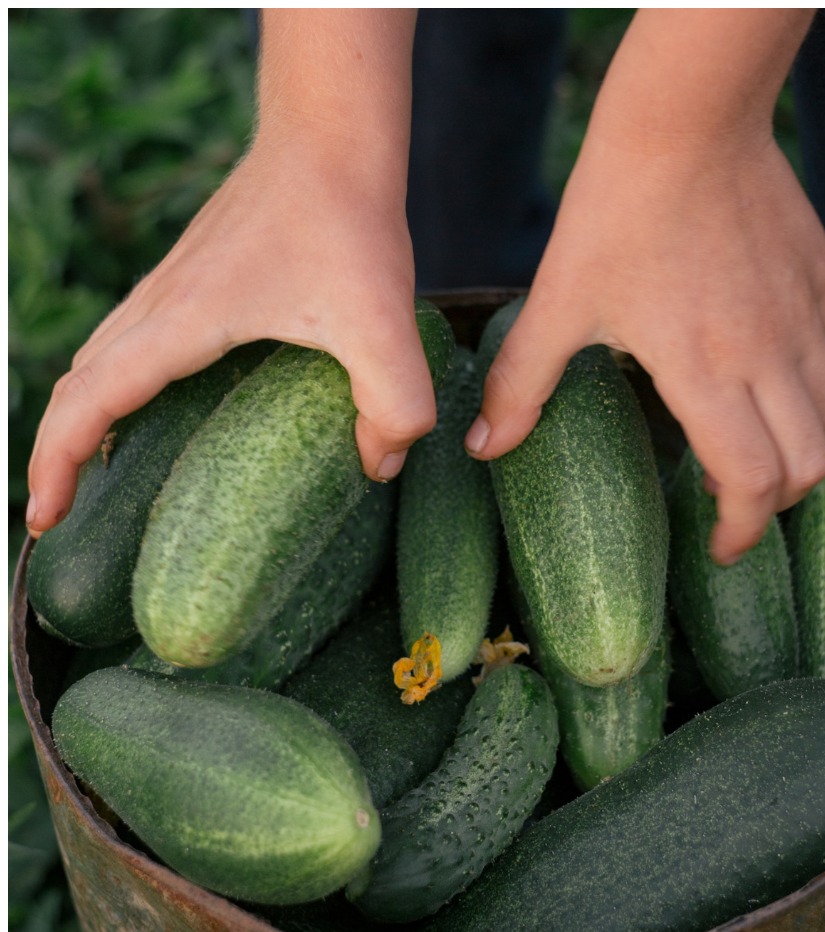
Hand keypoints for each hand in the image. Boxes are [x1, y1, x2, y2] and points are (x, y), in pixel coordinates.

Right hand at [25, 9, 421, 536]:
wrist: (331, 140)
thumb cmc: (348, 226)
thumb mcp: (387, 327)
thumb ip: (396, 406)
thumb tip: (380, 464)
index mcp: (180, 324)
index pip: (89, 402)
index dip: (57, 462)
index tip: (46, 516)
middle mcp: (158, 305)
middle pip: (77, 385)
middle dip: (59, 450)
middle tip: (62, 512)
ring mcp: (171, 288)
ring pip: (98, 359)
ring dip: (84, 414)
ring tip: (98, 469)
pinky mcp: (194, 277)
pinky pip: (131, 339)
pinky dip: (117, 381)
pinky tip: (156, 405)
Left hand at [471, 131, 824, 565]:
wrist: (688, 123)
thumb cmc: (618, 210)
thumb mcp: (560, 300)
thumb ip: (525, 382)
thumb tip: (484, 446)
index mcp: (706, 375)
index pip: (753, 484)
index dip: (742, 530)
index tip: (719, 543)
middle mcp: (768, 357)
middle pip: (811, 465)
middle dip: (782, 498)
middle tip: (740, 498)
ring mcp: (803, 318)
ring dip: (803, 437)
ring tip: (761, 434)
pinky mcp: (820, 280)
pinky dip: (810, 367)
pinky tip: (770, 352)